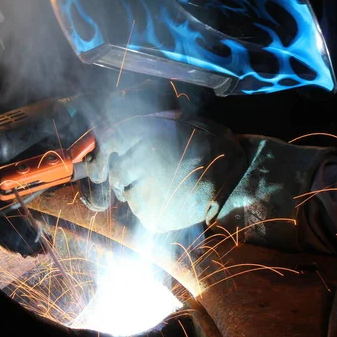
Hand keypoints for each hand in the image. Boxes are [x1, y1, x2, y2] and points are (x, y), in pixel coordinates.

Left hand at [80, 81, 246, 232]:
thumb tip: (121, 132)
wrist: (236, 178)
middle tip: (150, 178)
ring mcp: (143, 190)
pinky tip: (174, 203)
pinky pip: (141, 213)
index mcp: (144, 133)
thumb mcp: (183, 121)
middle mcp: (137, 160)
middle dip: (126, 176)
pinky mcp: (150, 215)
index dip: (102, 154)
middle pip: (116, 171)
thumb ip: (151, 125)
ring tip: (169, 191)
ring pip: (127, 194)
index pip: (109, 142)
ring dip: (140, 193)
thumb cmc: (213, 146)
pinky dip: (152, 210)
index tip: (99, 166)